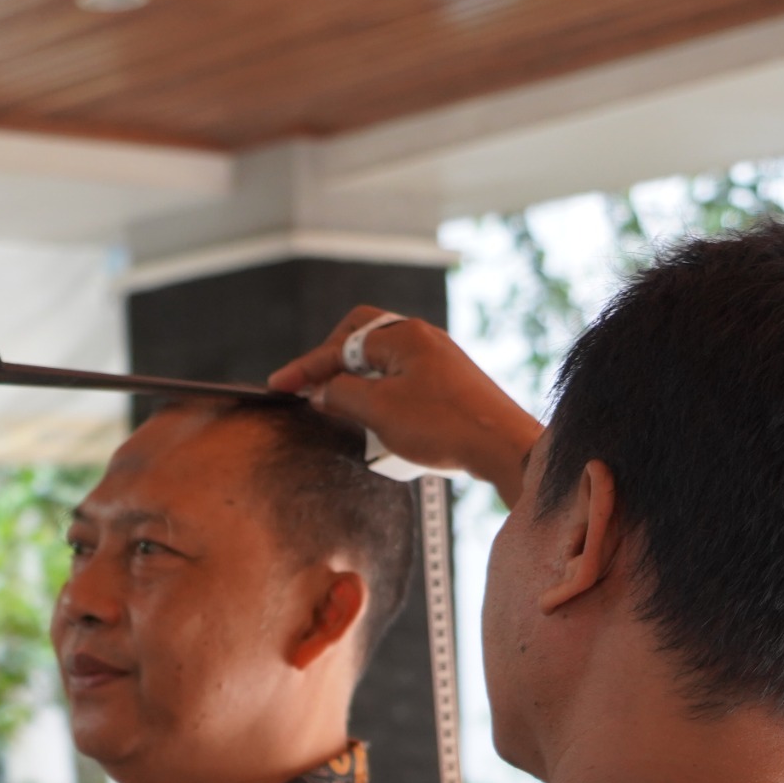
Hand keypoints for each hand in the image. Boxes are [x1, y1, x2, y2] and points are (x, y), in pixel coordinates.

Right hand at [268, 308, 545, 504]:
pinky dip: (380, 392)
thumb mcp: (378, 411)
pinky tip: (377, 417)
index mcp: (402, 335)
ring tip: (341, 407)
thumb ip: (341, 394)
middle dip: (331, 362)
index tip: (280, 386)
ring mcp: (438, 358)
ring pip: (382, 360)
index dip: (306, 367)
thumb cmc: (443, 426)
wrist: (503, 446)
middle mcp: (422, 337)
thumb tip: (323, 390)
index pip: (340, 344)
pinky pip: (402, 377)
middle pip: (361, 338)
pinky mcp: (449, 382)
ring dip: (356, 380)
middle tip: (311, 388)